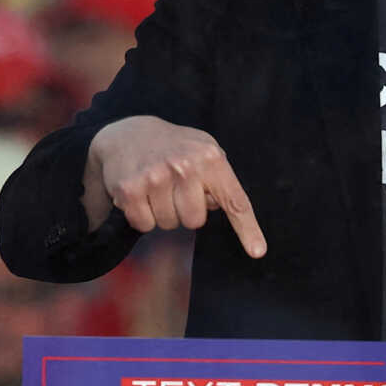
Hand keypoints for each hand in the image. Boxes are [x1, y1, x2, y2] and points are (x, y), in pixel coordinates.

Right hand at [83, 115, 267, 255]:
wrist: (127, 134)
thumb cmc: (174, 148)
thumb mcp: (204, 151)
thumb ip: (219, 179)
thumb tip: (222, 207)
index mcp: (210, 158)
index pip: (234, 201)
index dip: (248, 229)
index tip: (258, 252)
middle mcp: (185, 166)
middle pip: (195, 221)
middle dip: (184, 211)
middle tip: (174, 188)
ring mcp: (156, 177)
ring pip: (169, 224)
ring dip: (162, 212)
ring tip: (156, 187)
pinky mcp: (130, 190)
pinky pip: (144, 224)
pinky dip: (141, 215)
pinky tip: (139, 193)